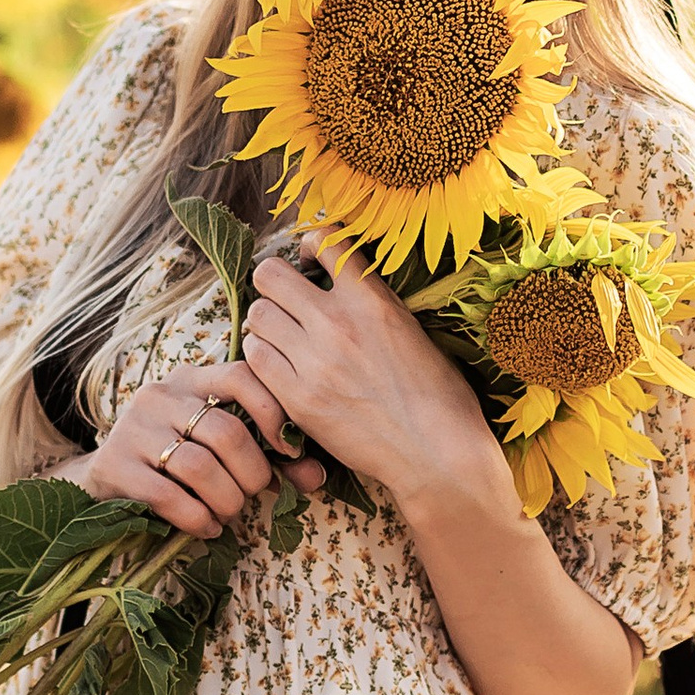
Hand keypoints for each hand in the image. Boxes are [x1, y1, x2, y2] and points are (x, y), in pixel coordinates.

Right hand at [81, 358, 308, 538]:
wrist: (104, 478)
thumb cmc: (175, 459)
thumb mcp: (218, 448)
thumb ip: (269, 457)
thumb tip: (317, 477)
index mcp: (191, 380)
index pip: (241, 375)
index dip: (273, 411)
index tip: (289, 449)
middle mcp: (161, 395)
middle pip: (225, 431)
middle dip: (252, 473)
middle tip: (255, 493)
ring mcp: (133, 429)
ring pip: (198, 466)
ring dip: (226, 499)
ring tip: (230, 513)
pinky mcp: (115, 466)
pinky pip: (168, 497)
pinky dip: (197, 518)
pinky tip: (207, 527)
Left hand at [242, 235, 504, 513]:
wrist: (438, 454)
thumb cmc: (439, 395)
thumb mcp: (412, 329)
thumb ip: (372, 301)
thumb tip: (342, 283)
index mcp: (372, 298)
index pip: (324, 239)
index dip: (310, 243)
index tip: (312, 261)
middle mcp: (338, 322)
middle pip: (270, 275)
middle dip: (275, 284)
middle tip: (288, 302)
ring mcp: (315, 361)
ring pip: (256, 316)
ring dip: (266, 324)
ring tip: (284, 340)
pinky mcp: (299, 399)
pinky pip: (255, 359)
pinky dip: (263, 359)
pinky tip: (282, 369)